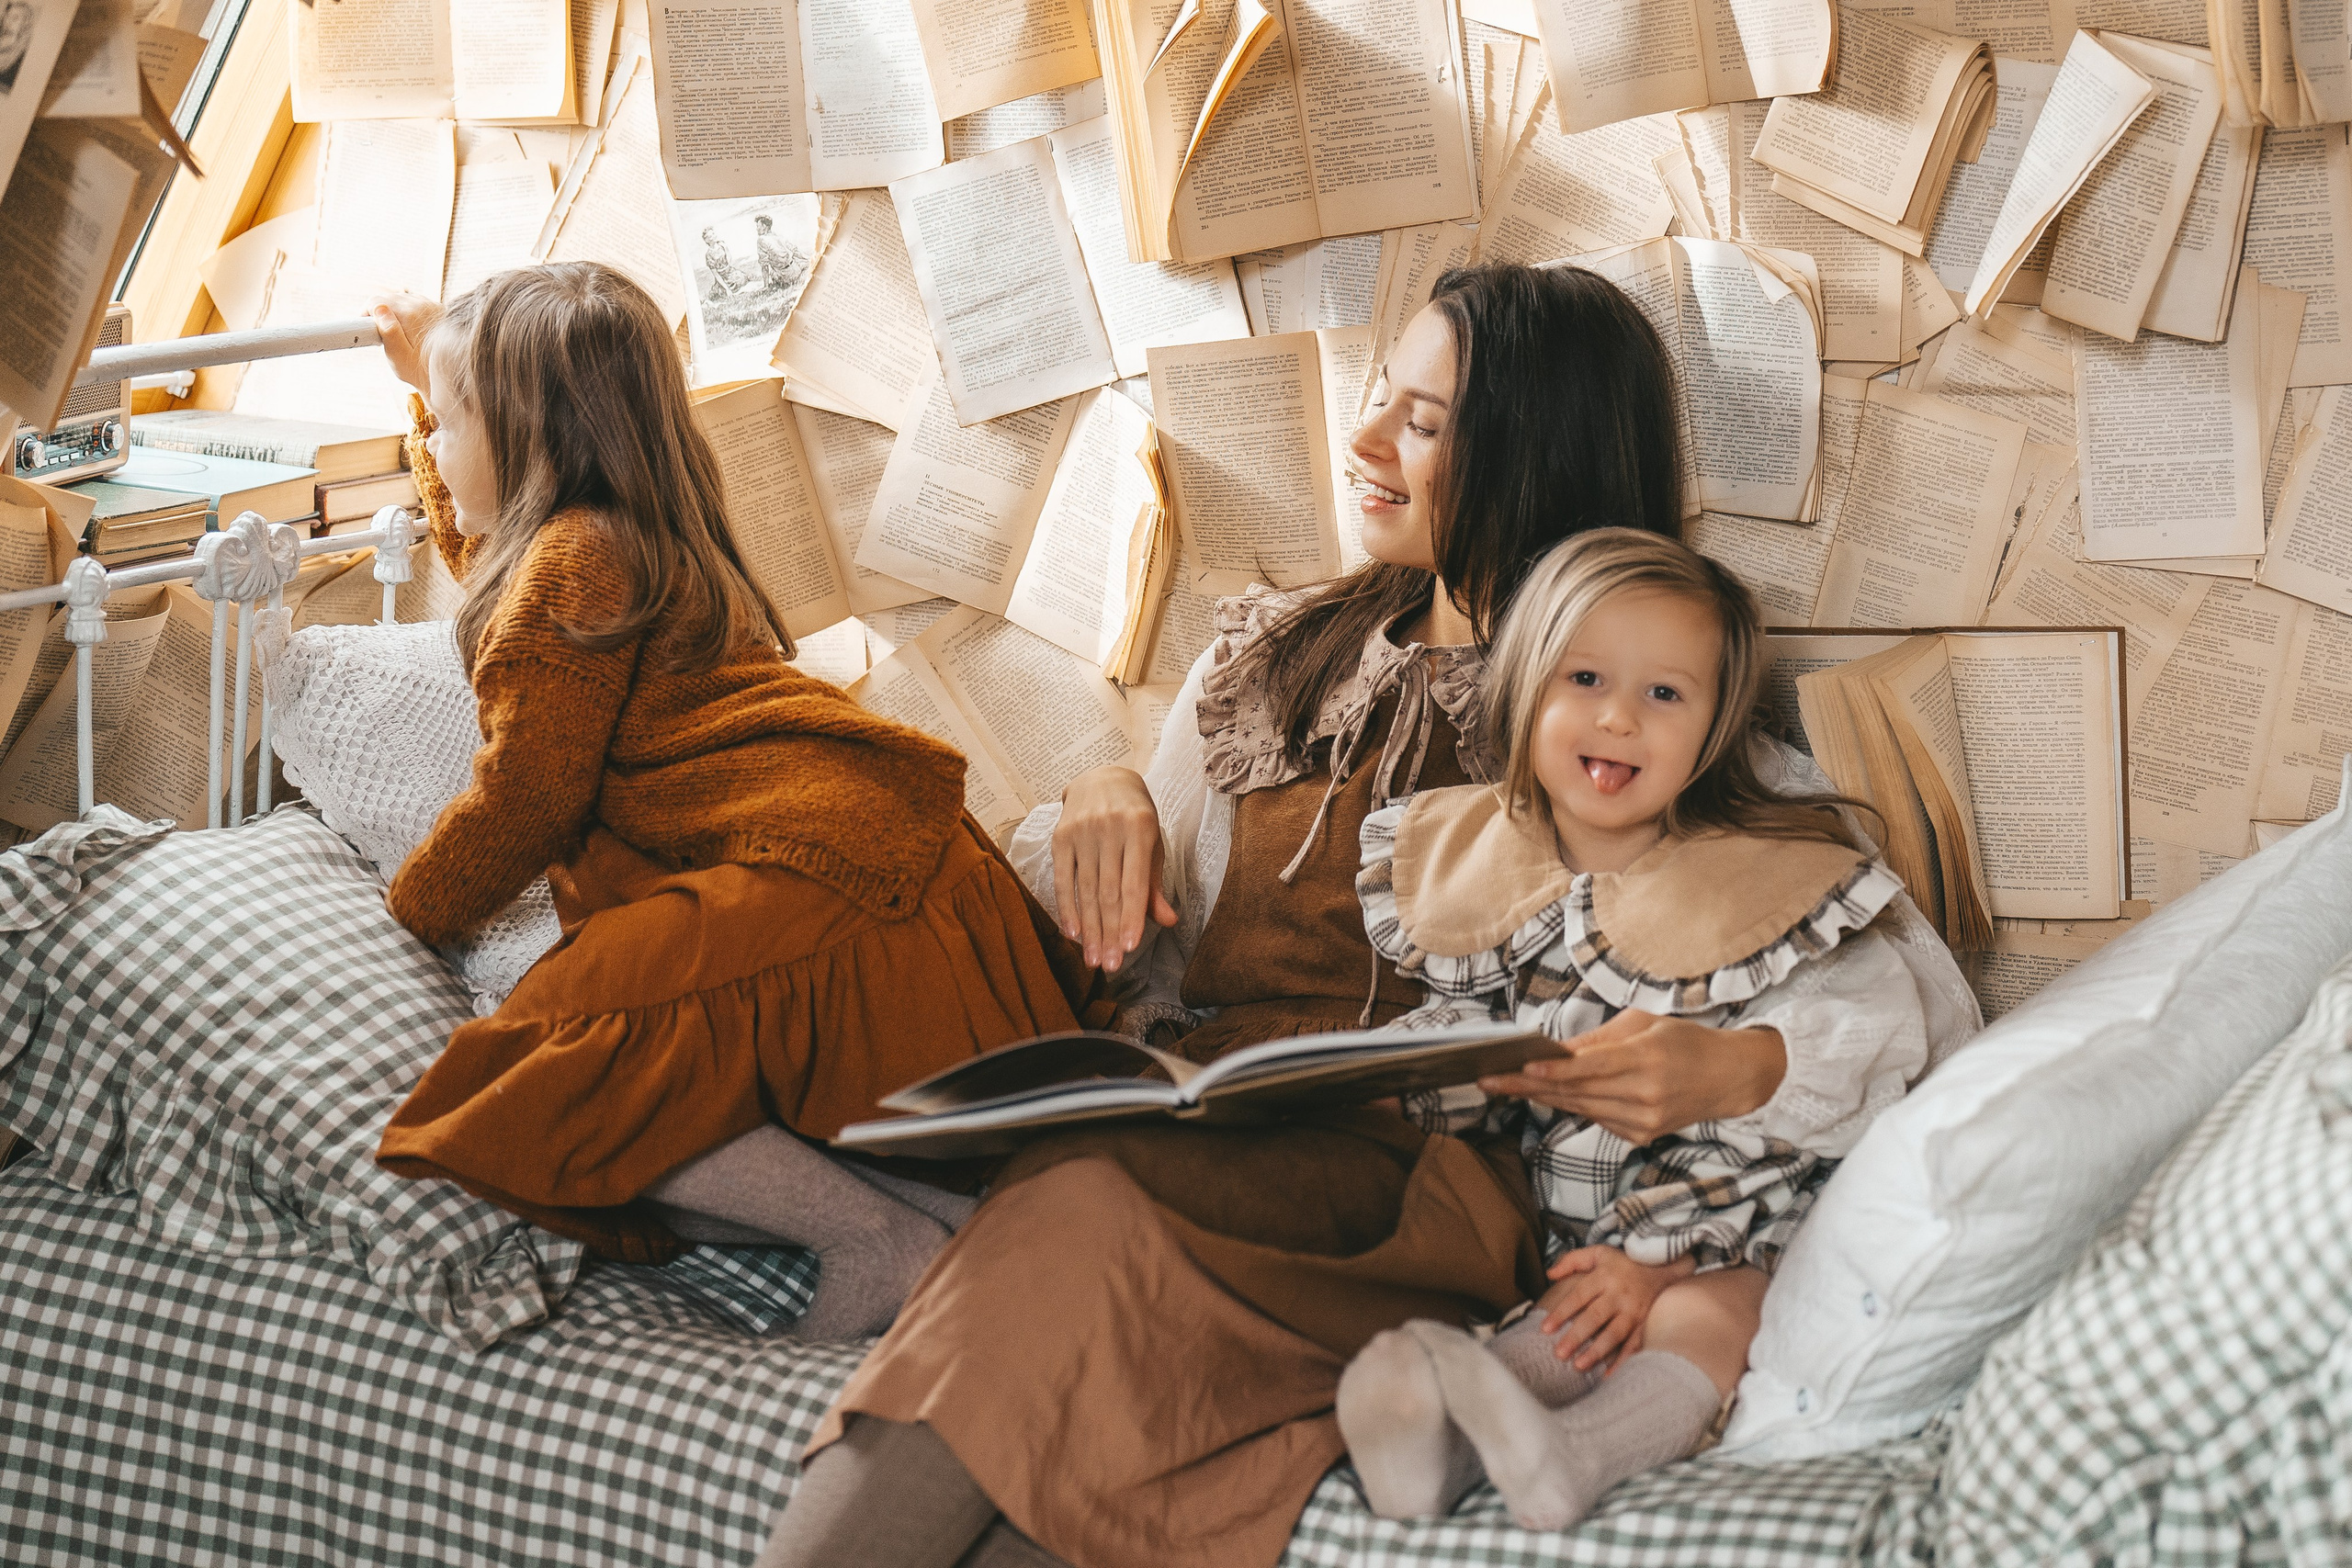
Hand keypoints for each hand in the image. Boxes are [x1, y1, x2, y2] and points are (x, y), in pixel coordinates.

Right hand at [367, 293, 442, 396]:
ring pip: (403, 298)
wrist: (451, 376)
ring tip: (396, 332)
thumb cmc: (419, 370)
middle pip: (389, 298)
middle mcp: (421, 305)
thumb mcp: (398, 356)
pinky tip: (410, 328)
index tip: (366, 328)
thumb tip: (378, 308)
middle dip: (379, 312)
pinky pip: (416, 303)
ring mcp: (432, 306)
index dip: (366, 313)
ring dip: (394, 311)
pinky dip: (408, 311)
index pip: (376, 300)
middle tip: (380, 334)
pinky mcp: (439, 310)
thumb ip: (388, 331)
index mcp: (409, 314)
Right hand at [1052, 765, 1175, 972]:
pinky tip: (1073, 933)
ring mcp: (1082, 831)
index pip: (1135, 882)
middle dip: (1109, 932)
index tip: (1129, 948)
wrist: (1102, 778)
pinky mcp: (1060, 836)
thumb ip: (1155, 884)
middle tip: (1110, 965)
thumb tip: (1168, 921)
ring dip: (1090, 929)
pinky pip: (1063, 879)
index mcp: (1140, 828)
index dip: (1131, 917)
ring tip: (1094, 959)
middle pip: (1108, 891)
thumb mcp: (1153, 843)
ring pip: (1086, 890)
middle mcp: (1110, 828)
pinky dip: (1067, 908)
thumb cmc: (1135, 817)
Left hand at [1479, 1010, 1783, 1144]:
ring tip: (1503, 1084)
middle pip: (1577, 1092)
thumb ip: (1601, 1039)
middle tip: (1488, 1079)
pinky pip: (1595, 1119)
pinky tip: (1547, 1093)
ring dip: (1541, 1097)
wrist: (1729, 1079)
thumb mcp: (1646, 1024)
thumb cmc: (1686, 1041)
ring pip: (1580, 1109)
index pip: (1592, 1068)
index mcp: (1648, 1060)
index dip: (1556, 1070)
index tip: (1522, 1067)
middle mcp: (1646, 1096)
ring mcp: (1643, 1122)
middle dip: (1528, 1086)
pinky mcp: (1640, 1137)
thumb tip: (1556, 1050)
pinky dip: (1573, 1104)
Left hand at [1535, 1247, 1694, 1371]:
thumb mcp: (1598, 1253)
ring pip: (1614, 1334)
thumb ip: (1572, 1260)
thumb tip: (1549, 1274)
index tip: (1545, 1329)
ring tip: (1579, 1366)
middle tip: (1559, 1354)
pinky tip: (1608, 1376)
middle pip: (1595, 1317)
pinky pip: (1634, 1345)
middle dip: (1576, 1337)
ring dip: (1597, 1352)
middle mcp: (1619, 1295)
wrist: (1662, 1266)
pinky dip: (1622, 1361)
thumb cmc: (1623, 1263)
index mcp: (1604, 1278)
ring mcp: (1633, 1311)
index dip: (1562, 1312)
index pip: (1579, 1296)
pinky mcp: (1644, 1324)